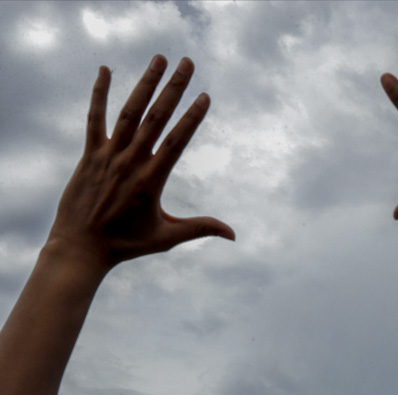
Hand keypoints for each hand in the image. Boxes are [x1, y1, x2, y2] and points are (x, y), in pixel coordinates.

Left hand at [48, 56, 233, 271]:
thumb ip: (200, 228)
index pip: (176, 142)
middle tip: (187, 63)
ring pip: (129, 112)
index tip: (205, 96)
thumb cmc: (126, 244)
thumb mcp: (167, 238)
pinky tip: (106, 70)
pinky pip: (94, 118)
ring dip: (145, 83)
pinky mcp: (89, 155)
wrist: (80, 247)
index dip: (192, 118)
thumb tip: (233, 234)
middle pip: (155, 118)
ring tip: (159, 59)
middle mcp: (130, 162)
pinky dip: (99, 94)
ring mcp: (108, 156)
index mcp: (152, 180)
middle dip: (173, 89)